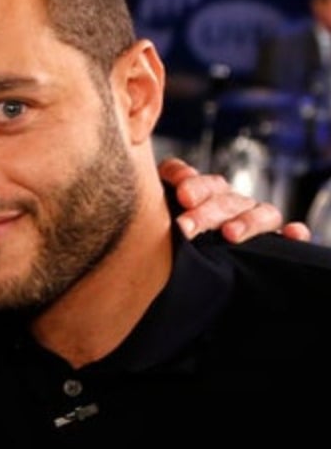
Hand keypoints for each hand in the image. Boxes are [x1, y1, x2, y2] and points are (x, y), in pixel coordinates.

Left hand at [157, 156, 310, 242]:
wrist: (187, 271)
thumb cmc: (167, 237)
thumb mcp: (157, 216)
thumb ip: (157, 200)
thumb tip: (167, 187)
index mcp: (200, 191)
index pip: (195, 178)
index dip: (190, 181)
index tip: (181, 195)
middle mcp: (228, 202)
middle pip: (223, 198)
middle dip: (205, 212)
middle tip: (186, 226)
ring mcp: (251, 218)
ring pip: (259, 212)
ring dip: (246, 221)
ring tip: (229, 234)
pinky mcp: (271, 239)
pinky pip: (286, 235)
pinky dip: (291, 233)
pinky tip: (291, 234)